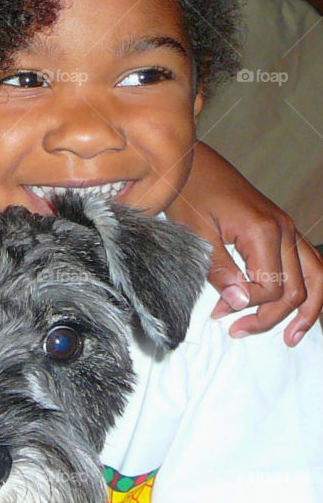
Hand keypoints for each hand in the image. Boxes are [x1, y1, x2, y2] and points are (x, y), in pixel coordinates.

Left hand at [168, 143, 322, 344]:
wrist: (193, 165)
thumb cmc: (190, 195)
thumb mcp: (197, 234)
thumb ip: (220, 270)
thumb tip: (241, 303)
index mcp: (264, 231)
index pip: (270, 287)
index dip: (246, 307)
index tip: (218, 313)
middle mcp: (284, 230)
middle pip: (296, 288)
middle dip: (271, 317)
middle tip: (239, 331)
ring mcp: (288, 228)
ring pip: (316, 276)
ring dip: (308, 310)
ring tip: (293, 337)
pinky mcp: (283, 228)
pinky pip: (310, 262)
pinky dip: (310, 288)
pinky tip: (300, 309)